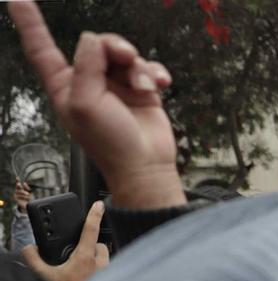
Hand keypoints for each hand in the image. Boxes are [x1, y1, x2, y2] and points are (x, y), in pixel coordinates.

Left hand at [9, 1, 183, 208]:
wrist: (145, 165)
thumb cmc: (110, 143)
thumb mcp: (86, 103)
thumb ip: (86, 66)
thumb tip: (94, 41)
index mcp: (66, 86)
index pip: (42, 49)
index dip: (30, 24)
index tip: (17, 0)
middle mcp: (90, 82)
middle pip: (96, 44)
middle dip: (114, 46)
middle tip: (126, 57)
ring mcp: (116, 85)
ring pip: (125, 53)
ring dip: (138, 66)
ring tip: (144, 85)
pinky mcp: (141, 90)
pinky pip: (148, 67)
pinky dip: (155, 73)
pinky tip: (159, 85)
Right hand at [20, 200, 108, 280]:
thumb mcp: (44, 277)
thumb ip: (33, 259)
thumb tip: (28, 248)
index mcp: (85, 259)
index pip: (91, 231)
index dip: (95, 215)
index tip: (100, 205)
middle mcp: (101, 265)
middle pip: (100, 245)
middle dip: (90, 246)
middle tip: (78, 256)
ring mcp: (109, 274)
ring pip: (106, 259)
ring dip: (97, 260)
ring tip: (84, 271)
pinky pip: (110, 272)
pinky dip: (102, 273)